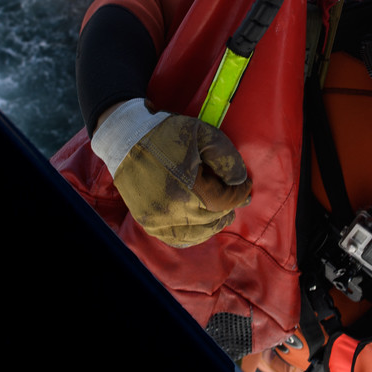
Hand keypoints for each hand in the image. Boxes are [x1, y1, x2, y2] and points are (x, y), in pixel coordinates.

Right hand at [92, 99, 252, 246]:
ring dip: (214, 223)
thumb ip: (226, 158)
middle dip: (228, 206)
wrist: (125, 137)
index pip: (224, 201)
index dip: (240, 194)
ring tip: (222, 211)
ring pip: (198, 232)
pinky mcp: (148, 222)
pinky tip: (203, 223)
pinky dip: (195, 234)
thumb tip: (240, 182)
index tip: (246, 185)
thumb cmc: (166, 132)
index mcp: (186, 187)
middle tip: (236, 196)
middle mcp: (171, 209)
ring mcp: (157, 219)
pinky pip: (178, 239)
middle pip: (212, 217)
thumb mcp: (203, 134)